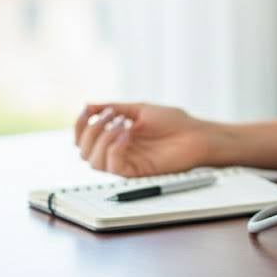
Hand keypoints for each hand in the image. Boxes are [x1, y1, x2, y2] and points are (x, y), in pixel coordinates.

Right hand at [74, 102, 213, 176]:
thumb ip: (115, 108)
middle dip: (91, 130)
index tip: (89, 110)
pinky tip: (126, 134)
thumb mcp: (140, 109)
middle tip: (112, 115)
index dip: (81, 125)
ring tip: (122, 124)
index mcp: (116, 137)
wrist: (196, 134)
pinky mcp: (135, 171)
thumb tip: (88, 105)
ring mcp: (125, 162)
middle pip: (83, 150)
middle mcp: (117, 151)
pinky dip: (113, 148)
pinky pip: (112, 166)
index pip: (85, 138)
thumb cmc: (174, 122)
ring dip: (101, 139)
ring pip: (92, 161)